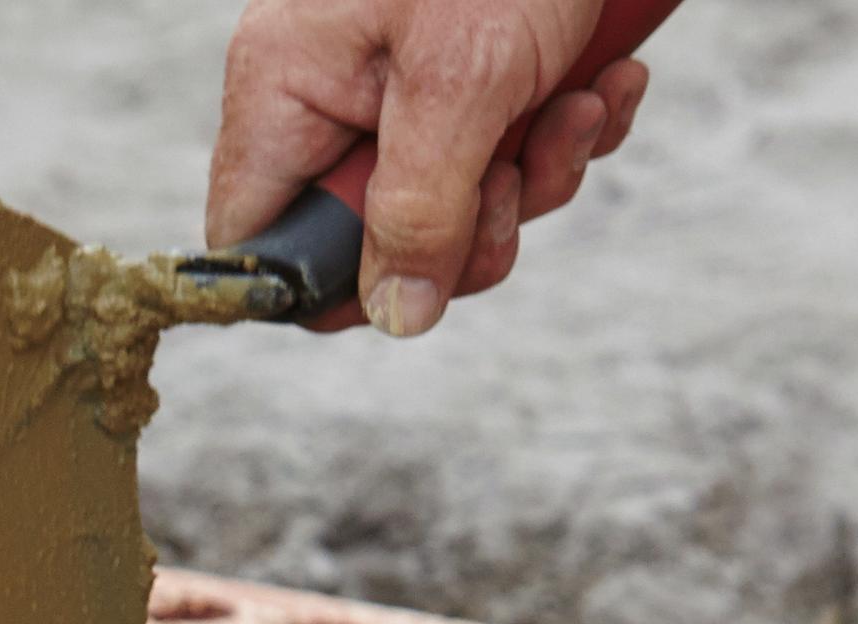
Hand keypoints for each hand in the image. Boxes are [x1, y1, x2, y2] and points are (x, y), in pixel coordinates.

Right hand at [208, 0, 654, 335]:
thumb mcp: (461, 84)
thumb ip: (418, 210)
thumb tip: (396, 314)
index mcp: (284, 87)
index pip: (257, 238)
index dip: (331, 283)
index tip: (414, 275)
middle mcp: (330, 91)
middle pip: (371, 238)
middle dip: (466, 231)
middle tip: (515, 181)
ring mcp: (401, 83)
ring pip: (453, 205)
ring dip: (532, 180)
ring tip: (577, 110)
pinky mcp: (473, 74)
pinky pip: (504, 153)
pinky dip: (562, 133)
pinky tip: (600, 88)